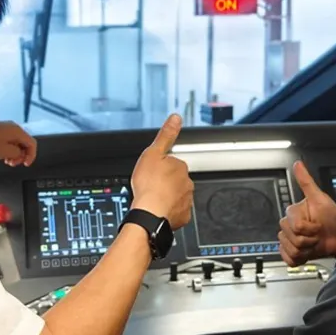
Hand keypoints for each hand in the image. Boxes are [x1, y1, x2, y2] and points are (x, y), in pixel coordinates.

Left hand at [0, 121, 36, 166]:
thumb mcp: (6, 152)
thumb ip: (17, 154)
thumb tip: (19, 153)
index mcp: (18, 131)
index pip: (32, 144)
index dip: (31, 155)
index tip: (26, 163)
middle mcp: (14, 127)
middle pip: (24, 143)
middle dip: (21, 155)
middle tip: (14, 163)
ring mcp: (6, 127)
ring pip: (16, 142)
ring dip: (14, 153)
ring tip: (7, 160)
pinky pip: (9, 139)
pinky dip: (8, 148)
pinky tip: (1, 154)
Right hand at [130, 114, 193, 228]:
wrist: (149, 213)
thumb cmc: (149, 186)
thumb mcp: (153, 153)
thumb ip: (166, 135)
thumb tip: (175, 119)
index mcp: (180, 166)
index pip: (173, 163)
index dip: (162, 166)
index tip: (154, 171)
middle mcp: (186, 183)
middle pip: (176, 179)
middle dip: (166, 181)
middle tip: (152, 185)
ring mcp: (186, 200)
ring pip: (177, 195)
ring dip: (168, 195)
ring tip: (154, 197)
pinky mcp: (183, 215)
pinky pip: (177, 210)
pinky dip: (169, 210)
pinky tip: (159, 208)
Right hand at [277, 161, 335, 265]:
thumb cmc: (333, 218)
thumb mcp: (321, 199)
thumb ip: (307, 182)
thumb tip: (298, 164)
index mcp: (293, 212)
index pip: (295, 226)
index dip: (309, 228)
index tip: (318, 226)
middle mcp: (289, 226)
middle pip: (291, 238)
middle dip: (308, 240)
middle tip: (317, 235)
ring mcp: (289, 240)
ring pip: (291, 249)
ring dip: (306, 250)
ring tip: (315, 243)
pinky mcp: (292, 253)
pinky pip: (288, 259)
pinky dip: (299, 259)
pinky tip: (308, 252)